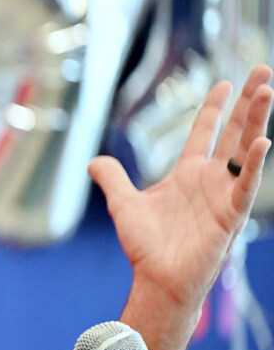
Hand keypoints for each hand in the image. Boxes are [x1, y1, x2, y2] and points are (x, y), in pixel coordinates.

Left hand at [88, 65, 271, 349]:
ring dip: (257, 122)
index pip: (206, 132)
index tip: (226, 83)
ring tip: (267, 91)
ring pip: (246, 151)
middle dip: (249, 103)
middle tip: (264, 71)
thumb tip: (93, 162)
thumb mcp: (123, 204)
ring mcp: (224, 195)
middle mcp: (210, 180)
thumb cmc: (146, 246)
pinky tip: (264, 143)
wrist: (156, 279)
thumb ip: (112, 179)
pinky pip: (246, 186)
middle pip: (234, 133)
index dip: (215, 108)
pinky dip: (255, 166)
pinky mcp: (230, 215)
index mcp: (188, 174)